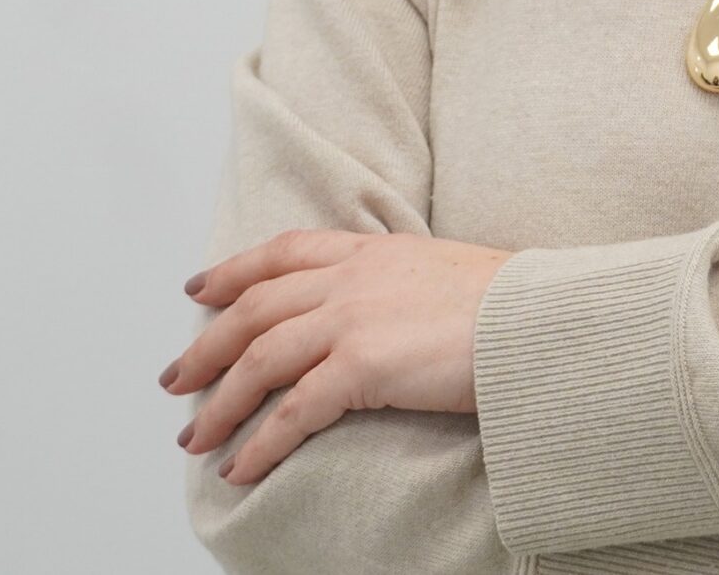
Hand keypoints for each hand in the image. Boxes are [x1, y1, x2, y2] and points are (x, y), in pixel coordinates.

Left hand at [159, 227, 514, 485]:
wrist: (541, 318)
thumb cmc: (513, 304)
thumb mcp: (446, 271)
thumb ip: (403, 284)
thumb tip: (389, 311)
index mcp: (371, 251)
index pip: (283, 252)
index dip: (233, 269)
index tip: (201, 287)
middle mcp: (352, 278)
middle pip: (255, 309)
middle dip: (207, 346)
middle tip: (176, 379)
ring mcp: (353, 319)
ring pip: (261, 360)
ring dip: (220, 402)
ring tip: (196, 438)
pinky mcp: (362, 366)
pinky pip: (292, 412)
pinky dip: (259, 443)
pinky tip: (241, 467)